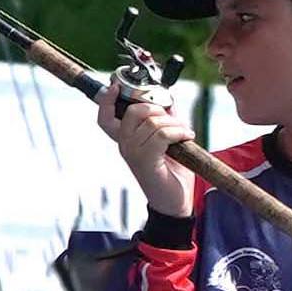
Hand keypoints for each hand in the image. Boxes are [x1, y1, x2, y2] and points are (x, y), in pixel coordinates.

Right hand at [97, 77, 199, 214]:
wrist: (175, 203)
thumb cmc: (172, 173)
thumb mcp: (169, 140)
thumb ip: (165, 119)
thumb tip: (167, 99)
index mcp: (126, 139)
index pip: (105, 117)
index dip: (106, 100)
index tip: (116, 87)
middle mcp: (124, 145)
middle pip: (133, 111)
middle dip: (157, 108)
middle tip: (173, 121)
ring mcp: (132, 152)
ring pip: (152, 121)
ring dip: (175, 124)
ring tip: (184, 134)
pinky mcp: (145, 160)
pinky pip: (162, 134)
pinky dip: (179, 132)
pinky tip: (187, 137)